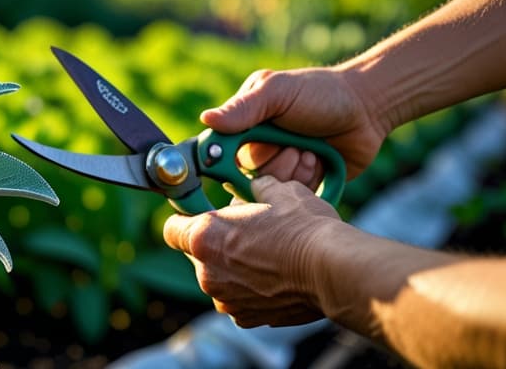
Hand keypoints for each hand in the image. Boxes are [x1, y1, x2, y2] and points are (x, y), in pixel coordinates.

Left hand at [163, 175, 341, 327]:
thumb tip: (256, 187)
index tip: (203, 215)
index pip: (172, 228)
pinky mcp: (244, 318)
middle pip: (198, 254)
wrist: (333, 271)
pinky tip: (276, 278)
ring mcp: (224, 299)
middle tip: (249, 233)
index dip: (186, 220)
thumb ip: (255, 189)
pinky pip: (239, 298)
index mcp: (204, 237)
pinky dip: (251, 290)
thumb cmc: (304, 227)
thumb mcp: (278, 192)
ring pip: (220, 278)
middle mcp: (207, 273)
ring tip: (269, 257)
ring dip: (236, 268)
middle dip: (218, 244)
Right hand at [201, 67, 387, 183]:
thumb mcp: (278, 92)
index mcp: (243, 127)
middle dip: (276, 163)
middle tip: (296, 144)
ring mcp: (280, 169)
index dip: (229, 162)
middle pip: (249, 178)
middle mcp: (257, 151)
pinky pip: (295, 199)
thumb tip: (206, 119)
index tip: (248, 159)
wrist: (367, 108)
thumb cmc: (319, 93)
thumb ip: (243, 107)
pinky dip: (309, 181)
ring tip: (311, 150)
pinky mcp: (302, 186)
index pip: (221, 155)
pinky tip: (320, 161)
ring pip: (273, 191)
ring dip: (295, 171)